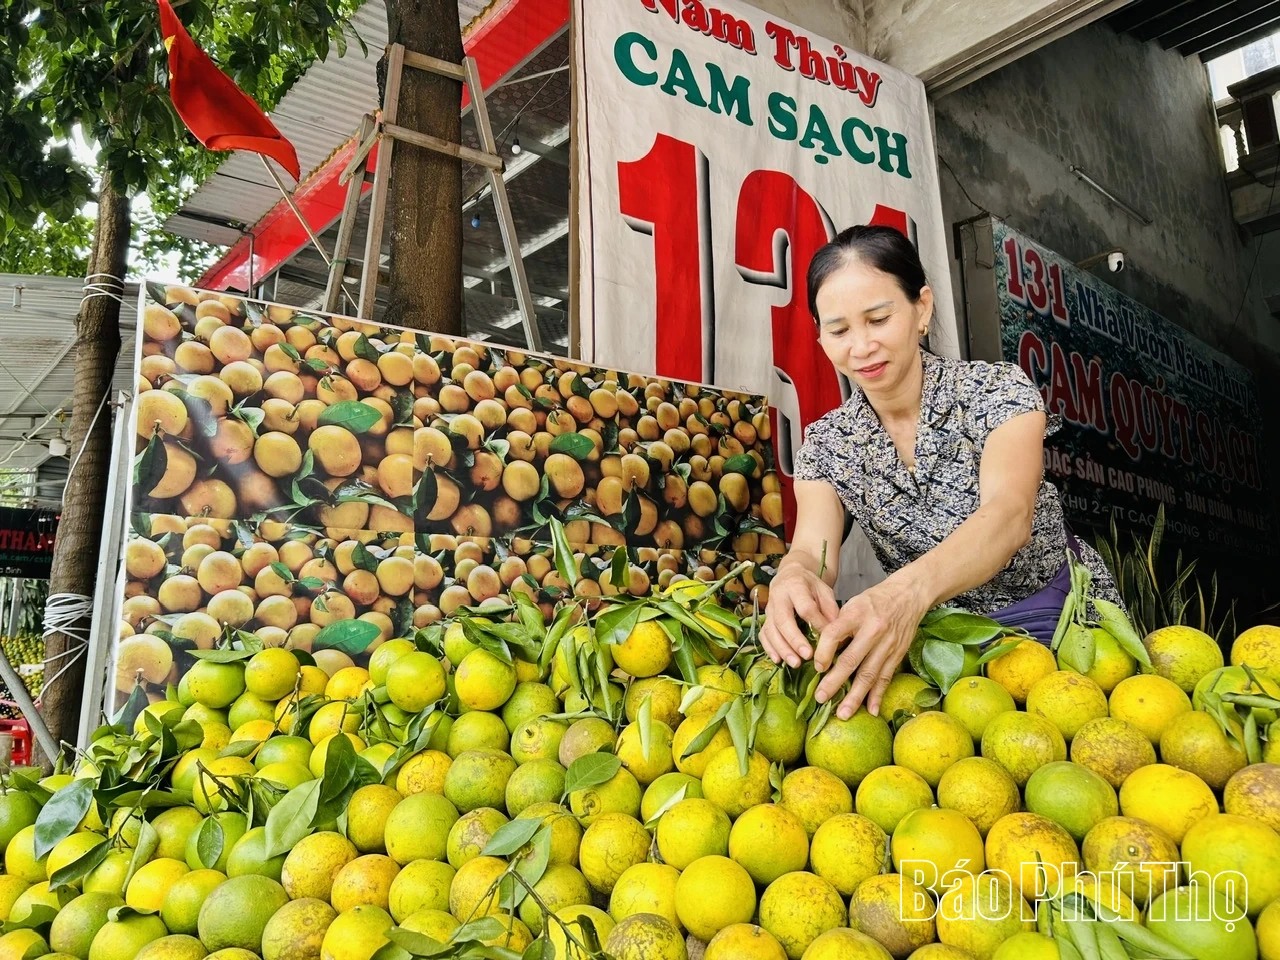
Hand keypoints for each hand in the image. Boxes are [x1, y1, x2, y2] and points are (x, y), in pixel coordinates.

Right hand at [759, 564, 839, 667]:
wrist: (790, 575)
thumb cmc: (810, 586)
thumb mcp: (824, 590)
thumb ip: (830, 609)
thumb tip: (834, 632)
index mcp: (796, 586)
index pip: (805, 607)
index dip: (817, 623)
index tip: (829, 638)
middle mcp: (778, 597)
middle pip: (783, 620)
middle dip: (795, 640)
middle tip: (808, 656)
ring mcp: (769, 609)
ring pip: (771, 630)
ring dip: (782, 648)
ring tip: (795, 663)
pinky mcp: (765, 619)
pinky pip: (764, 635)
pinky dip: (770, 649)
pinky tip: (778, 661)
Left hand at [813, 575, 929, 718]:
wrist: (909, 595)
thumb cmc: (874, 600)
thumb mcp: (853, 604)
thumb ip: (837, 625)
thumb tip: (818, 650)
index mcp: (856, 614)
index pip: (834, 634)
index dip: (823, 652)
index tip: (816, 667)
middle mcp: (873, 630)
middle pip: (851, 660)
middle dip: (834, 682)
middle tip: (820, 698)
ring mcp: (887, 645)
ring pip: (869, 674)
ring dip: (855, 697)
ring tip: (843, 714)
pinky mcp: (897, 655)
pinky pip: (886, 678)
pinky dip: (878, 696)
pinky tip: (871, 710)